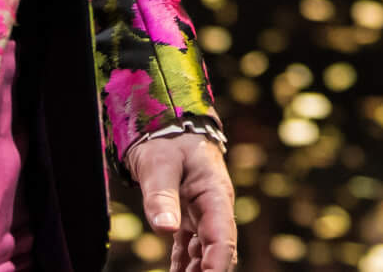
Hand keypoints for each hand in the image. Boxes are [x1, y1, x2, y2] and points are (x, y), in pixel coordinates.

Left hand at [127, 132, 237, 271]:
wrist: (168, 124)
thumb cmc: (167, 140)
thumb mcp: (160, 164)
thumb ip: (161, 195)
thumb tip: (164, 229)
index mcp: (215, 195)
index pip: (222, 239)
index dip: (217, 266)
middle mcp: (214, 210)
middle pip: (216, 252)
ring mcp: (202, 216)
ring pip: (203, 255)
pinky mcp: (188, 219)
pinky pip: (189, 250)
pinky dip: (184, 268)